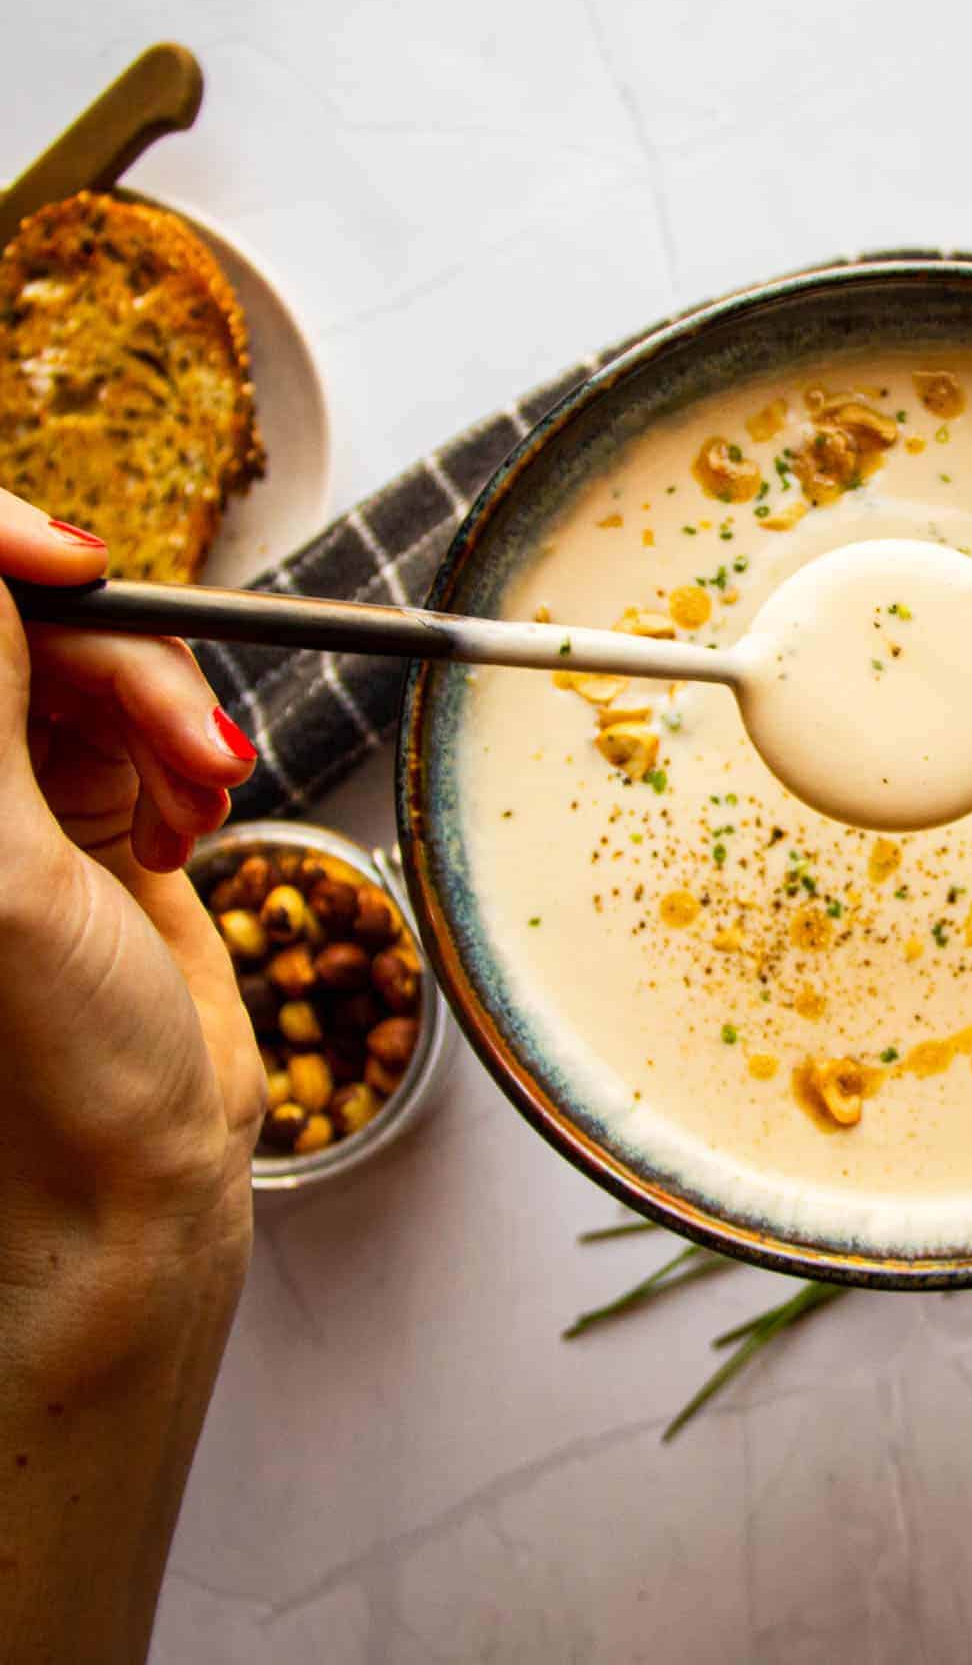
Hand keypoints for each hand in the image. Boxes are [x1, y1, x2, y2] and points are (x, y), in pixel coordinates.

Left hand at [0, 490, 264, 1320]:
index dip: (5, 551)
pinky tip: (189, 825)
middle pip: (32, 623)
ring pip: (98, 659)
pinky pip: (146, 716)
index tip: (78, 566)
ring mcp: (6, 785)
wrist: (128, 1172)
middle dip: (124, 661)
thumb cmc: (43, 1065)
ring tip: (199, 800)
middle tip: (188, 735)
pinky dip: (185, 753)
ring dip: (169, 715)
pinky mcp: (78, 805)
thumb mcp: (3, 870)